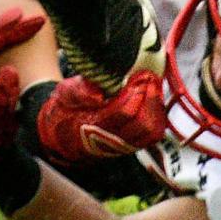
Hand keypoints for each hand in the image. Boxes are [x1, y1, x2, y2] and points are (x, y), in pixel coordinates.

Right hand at [36, 71, 166, 163]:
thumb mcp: (64, 94)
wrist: (63, 132)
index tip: (139, 74)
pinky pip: (151, 136)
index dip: (134, 93)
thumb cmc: (65, 108)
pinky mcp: (131, 145)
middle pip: (141, 123)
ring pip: (150, 131)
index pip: (122, 112)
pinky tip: (155, 99)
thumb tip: (98, 94)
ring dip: (155, 106)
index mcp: (94, 125)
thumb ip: (79, 92)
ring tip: (154, 84)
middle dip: (149, 97)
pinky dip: (157, 116)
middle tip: (149, 76)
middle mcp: (111, 139)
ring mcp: (123, 145)